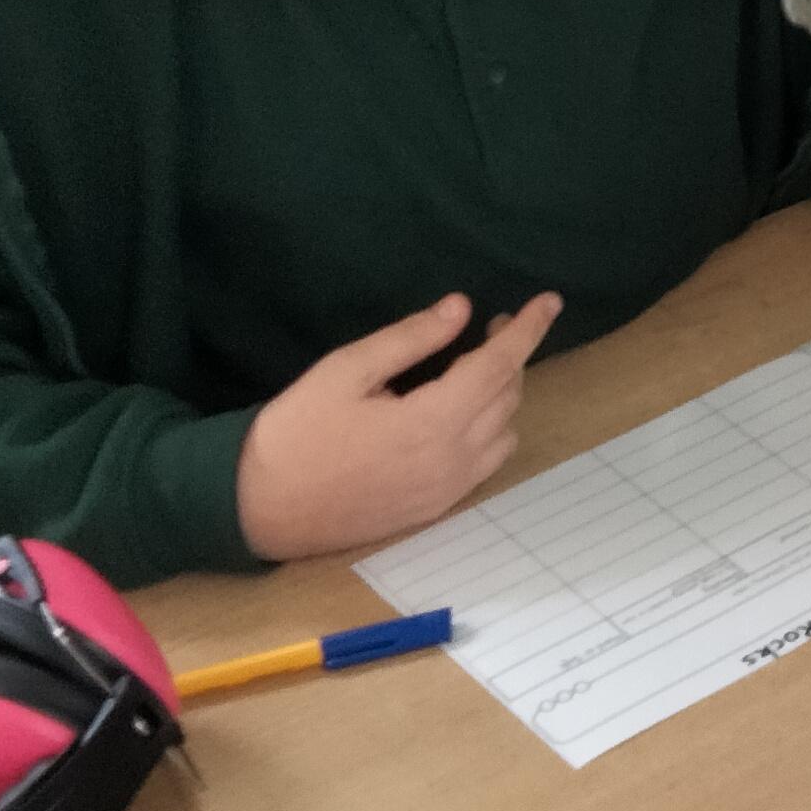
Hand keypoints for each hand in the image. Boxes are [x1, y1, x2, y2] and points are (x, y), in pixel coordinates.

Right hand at [236, 290, 562, 560]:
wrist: (260, 508)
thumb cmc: (297, 431)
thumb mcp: (346, 369)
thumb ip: (410, 339)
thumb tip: (461, 309)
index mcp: (434, 422)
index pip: (501, 366)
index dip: (528, 329)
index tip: (549, 301)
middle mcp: (454, 460)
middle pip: (508, 397)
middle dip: (507, 355)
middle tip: (485, 327)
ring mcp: (447, 490)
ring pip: (504, 432)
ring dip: (500, 394)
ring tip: (468, 368)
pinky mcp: (435, 509)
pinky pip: (485, 462)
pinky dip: (488, 429)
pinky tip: (456, 412)